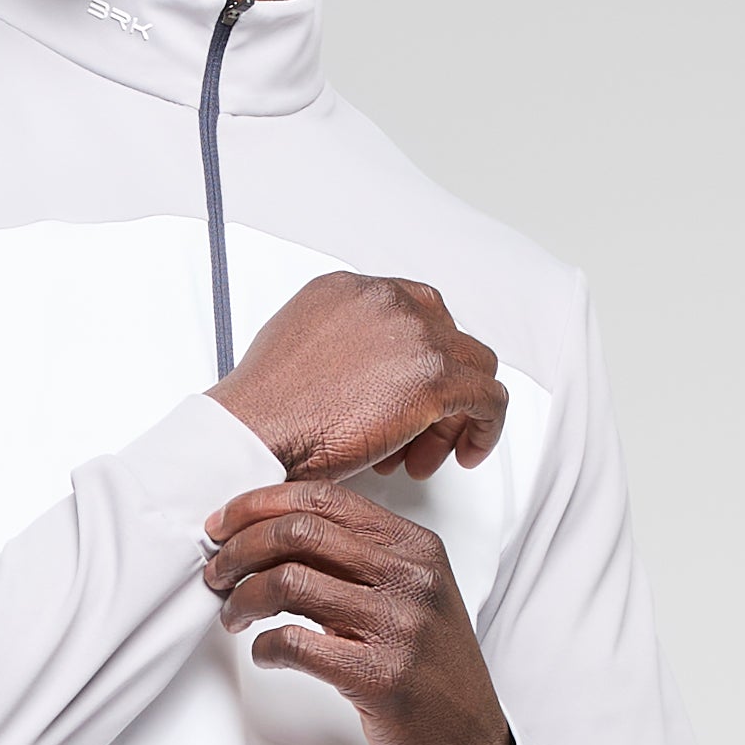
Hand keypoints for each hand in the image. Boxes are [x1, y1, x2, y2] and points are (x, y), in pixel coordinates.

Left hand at [202, 483, 517, 744]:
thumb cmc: (429, 671)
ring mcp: (399, 626)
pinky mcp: (380, 677)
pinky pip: (295, 644)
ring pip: (290, 582)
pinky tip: (264, 654)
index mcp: (416, 547)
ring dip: (243, 598)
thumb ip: (359, 559)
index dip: (260, 504)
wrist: (468, 744)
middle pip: (299, 532)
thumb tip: (276, 533)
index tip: (223, 524)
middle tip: (216, 571)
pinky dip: (264, 647)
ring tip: (232, 615)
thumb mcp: (410, 596)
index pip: (324, 499)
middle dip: (239, 548)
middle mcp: (410, 578)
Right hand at [212, 272, 506, 482]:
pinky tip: (466, 453)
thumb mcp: (295, 348)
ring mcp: (415, 335)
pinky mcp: (435, 378)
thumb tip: (359, 371)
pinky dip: (485, 427)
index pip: (412, 311)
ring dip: (454, 414)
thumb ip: (338, 344)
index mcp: (351, 290)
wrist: (254, 433)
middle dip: (436, 389)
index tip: (407, 394)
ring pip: (472, 366)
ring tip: (425, 455)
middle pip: (446, 337)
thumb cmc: (264, 411)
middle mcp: (387, 300)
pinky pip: (489, 398)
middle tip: (414, 435)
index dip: (417, 359)